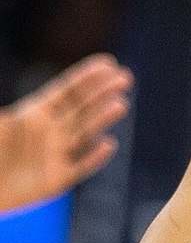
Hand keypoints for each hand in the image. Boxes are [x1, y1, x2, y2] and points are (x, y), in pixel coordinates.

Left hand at [0, 54, 133, 212]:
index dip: (87, 77)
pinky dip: (94, 157)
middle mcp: (50, 131)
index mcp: (34, 113)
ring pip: (84, 133)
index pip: (67, 91)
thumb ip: (4, 117)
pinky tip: (108, 144)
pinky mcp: (57, 180)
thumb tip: (6, 108)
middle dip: (103, 91)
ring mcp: (56, 154)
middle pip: (82, 108)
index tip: (108, 63)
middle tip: (125, 77)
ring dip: (102, 119)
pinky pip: (80, 167)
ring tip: (121, 104)